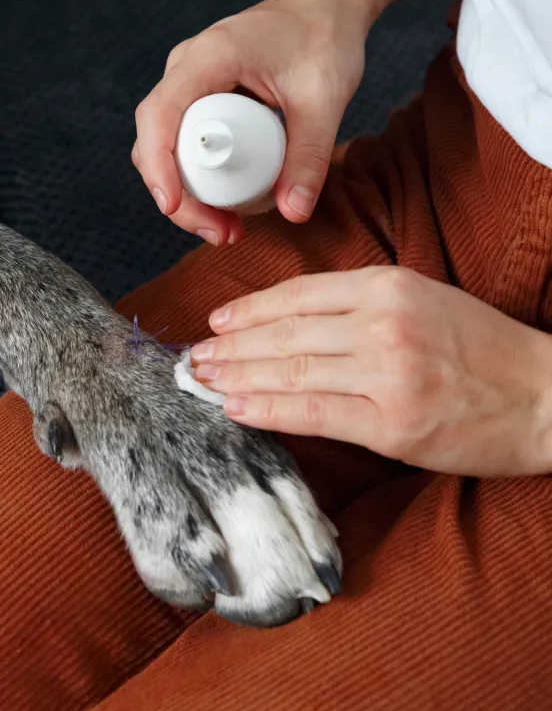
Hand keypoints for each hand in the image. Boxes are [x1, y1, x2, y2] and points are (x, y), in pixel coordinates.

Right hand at [132, 0, 370, 246]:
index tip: (172, 206)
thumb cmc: (324, 38)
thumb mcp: (325, 98)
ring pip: (166, 150)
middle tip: (220, 232)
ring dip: (188, 197)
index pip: (159, 116)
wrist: (325, 10)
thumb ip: (311, 156)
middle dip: (179, 198)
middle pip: (155, 143)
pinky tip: (228, 207)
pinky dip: (200, 182)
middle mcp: (187, 70)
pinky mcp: (201, 102)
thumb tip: (295, 212)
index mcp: (209, 58)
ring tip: (226, 229)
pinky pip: (184, 147)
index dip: (158, 166)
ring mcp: (190, 86)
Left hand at [190, 267, 551, 476]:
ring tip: (203, 382)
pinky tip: (236, 409)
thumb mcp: (424, 301)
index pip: (298, 295)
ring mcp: (386, 374)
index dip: (249, 311)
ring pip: (291, 372)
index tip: (217, 322)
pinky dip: (268, 410)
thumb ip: (361, 305)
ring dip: (237, 378)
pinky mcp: (391, 423)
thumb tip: (291, 324)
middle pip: (285, 334)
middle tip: (194, 358)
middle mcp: (383, 324)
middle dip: (230, 347)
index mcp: (389, 287)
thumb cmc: (483, 350)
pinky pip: (313, 413)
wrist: (545, 396)